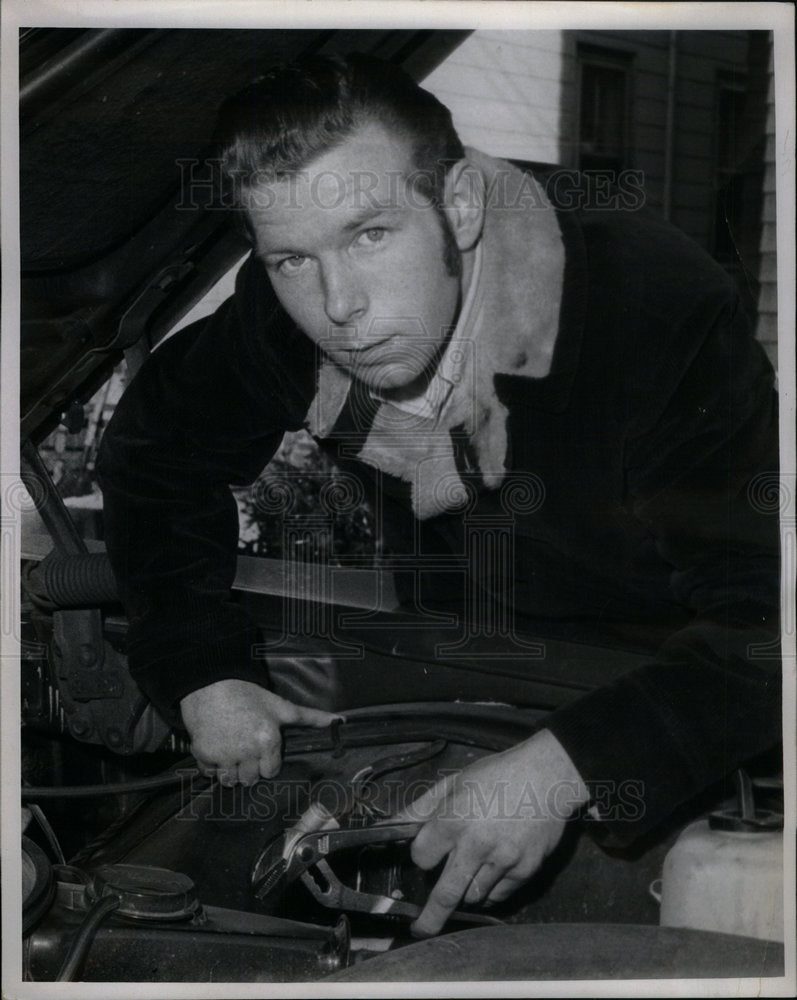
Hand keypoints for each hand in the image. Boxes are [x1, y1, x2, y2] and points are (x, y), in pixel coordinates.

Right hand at [180, 679, 338, 785]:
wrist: (210, 684)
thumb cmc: (248, 694)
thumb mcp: (281, 706)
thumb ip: (310, 717)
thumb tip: (340, 720)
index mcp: (268, 740)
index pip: (270, 772)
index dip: (266, 761)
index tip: (260, 748)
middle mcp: (247, 752)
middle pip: (250, 780)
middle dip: (248, 767)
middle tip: (244, 748)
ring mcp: (224, 755)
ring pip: (229, 781)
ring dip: (229, 770)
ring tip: (230, 750)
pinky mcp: (203, 755)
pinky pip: (208, 772)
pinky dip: (210, 764)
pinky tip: (215, 746)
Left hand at [393, 728, 589, 936]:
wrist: (547, 776)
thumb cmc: (497, 775)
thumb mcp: (453, 783)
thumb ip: (420, 808)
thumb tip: (389, 826)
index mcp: (453, 819)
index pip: (422, 857)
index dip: (423, 855)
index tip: (428, 852)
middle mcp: (476, 844)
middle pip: (445, 895)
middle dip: (430, 919)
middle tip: (421, 929)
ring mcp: (503, 860)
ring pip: (473, 897)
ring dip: (465, 890)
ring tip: (471, 869)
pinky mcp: (525, 870)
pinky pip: (499, 894)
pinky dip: (491, 888)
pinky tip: (493, 867)